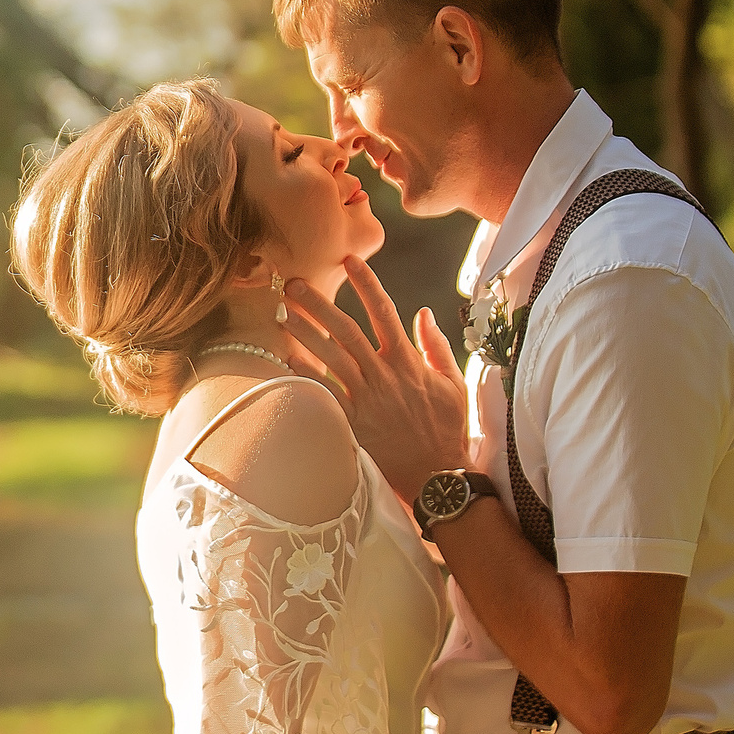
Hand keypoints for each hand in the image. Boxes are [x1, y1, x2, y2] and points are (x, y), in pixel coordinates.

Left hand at [277, 255, 468, 502]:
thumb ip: (436, 346)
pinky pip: (325, 394)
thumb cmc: (447, 428)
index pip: (385, 312)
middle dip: (319, 304)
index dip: (367, 283)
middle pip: (346, 330)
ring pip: (330, 357)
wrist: (438, 473)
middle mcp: (384, 375)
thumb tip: (423, 313)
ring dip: (304, 333)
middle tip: (292, 283)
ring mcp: (367, 398)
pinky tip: (286, 358)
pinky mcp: (353, 422)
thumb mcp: (452, 383)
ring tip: (280, 313)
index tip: (349, 260)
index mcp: (408, 361)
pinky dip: (306, 375)